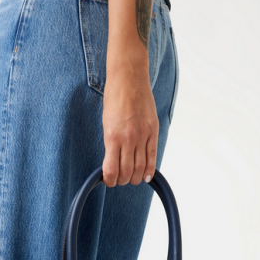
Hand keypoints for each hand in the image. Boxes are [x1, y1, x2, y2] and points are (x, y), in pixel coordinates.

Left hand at [102, 63, 158, 187]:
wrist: (129, 79)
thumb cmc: (114, 98)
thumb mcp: (106, 122)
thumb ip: (111, 142)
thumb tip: (113, 160)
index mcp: (112, 137)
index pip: (111, 169)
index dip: (110, 180)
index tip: (109, 180)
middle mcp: (128, 139)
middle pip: (127, 171)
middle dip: (122, 180)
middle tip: (120, 180)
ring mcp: (143, 135)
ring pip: (140, 167)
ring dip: (135, 177)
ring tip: (132, 179)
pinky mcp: (153, 130)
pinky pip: (152, 156)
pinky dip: (149, 169)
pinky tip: (146, 176)